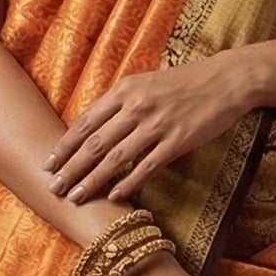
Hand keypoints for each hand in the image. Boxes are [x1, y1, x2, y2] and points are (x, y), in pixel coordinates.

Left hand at [46, 53, 251, 204]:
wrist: (227, 80)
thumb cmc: (185, 82)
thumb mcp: (146, 82)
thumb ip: (120, 103)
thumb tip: (94, 126)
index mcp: (125, 91)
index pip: (85, 122)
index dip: (64, 145)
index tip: (48, 164)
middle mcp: (136, 107)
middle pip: (95, 143)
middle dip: (71, 168)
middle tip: (53, 187)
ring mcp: (157, 125)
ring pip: (115, 158)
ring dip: (92, 180)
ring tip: (75, 196)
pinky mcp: (178, 141)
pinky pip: (147, 166)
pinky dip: (128, 183)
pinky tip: (113, 196)